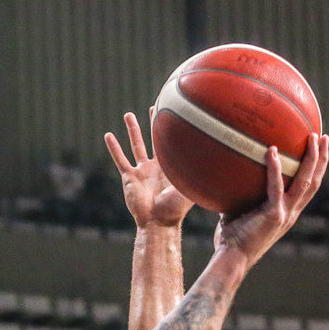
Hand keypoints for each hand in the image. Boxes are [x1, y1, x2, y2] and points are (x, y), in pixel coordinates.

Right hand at [105, 112, 192, 230]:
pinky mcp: (129, 178)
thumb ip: (200, 173)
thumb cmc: (176, 209)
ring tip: (128, 115)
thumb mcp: (191, 187)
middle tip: (155, 107)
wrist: (158, 222)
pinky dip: (114, 148)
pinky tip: (108, 135)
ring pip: (136, 145)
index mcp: (171, 168)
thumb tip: (220, 159)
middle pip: (154, 139)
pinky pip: (120, 159)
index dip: (173, 129)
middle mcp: (156, 167)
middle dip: (154, 124)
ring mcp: (141, 171)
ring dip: (132, 130)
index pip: (172, 143)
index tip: (176, 111)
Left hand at [212, 133, 328, 269]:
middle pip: (314, 182)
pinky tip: (271, 150)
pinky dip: (275, 168)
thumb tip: (227, 175)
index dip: (317, 169)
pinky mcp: (273, 216)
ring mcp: (285, 215)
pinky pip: (276, 187)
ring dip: (311, 158)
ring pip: (306, 182)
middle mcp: (291, 213)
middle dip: (322, 158)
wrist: (231, 261)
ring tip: (312, 137)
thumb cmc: (230, 241)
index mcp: (288, 213)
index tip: (320, 150)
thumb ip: (241, 195)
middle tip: (324, 137)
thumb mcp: (238, 213)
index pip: (308, 188)